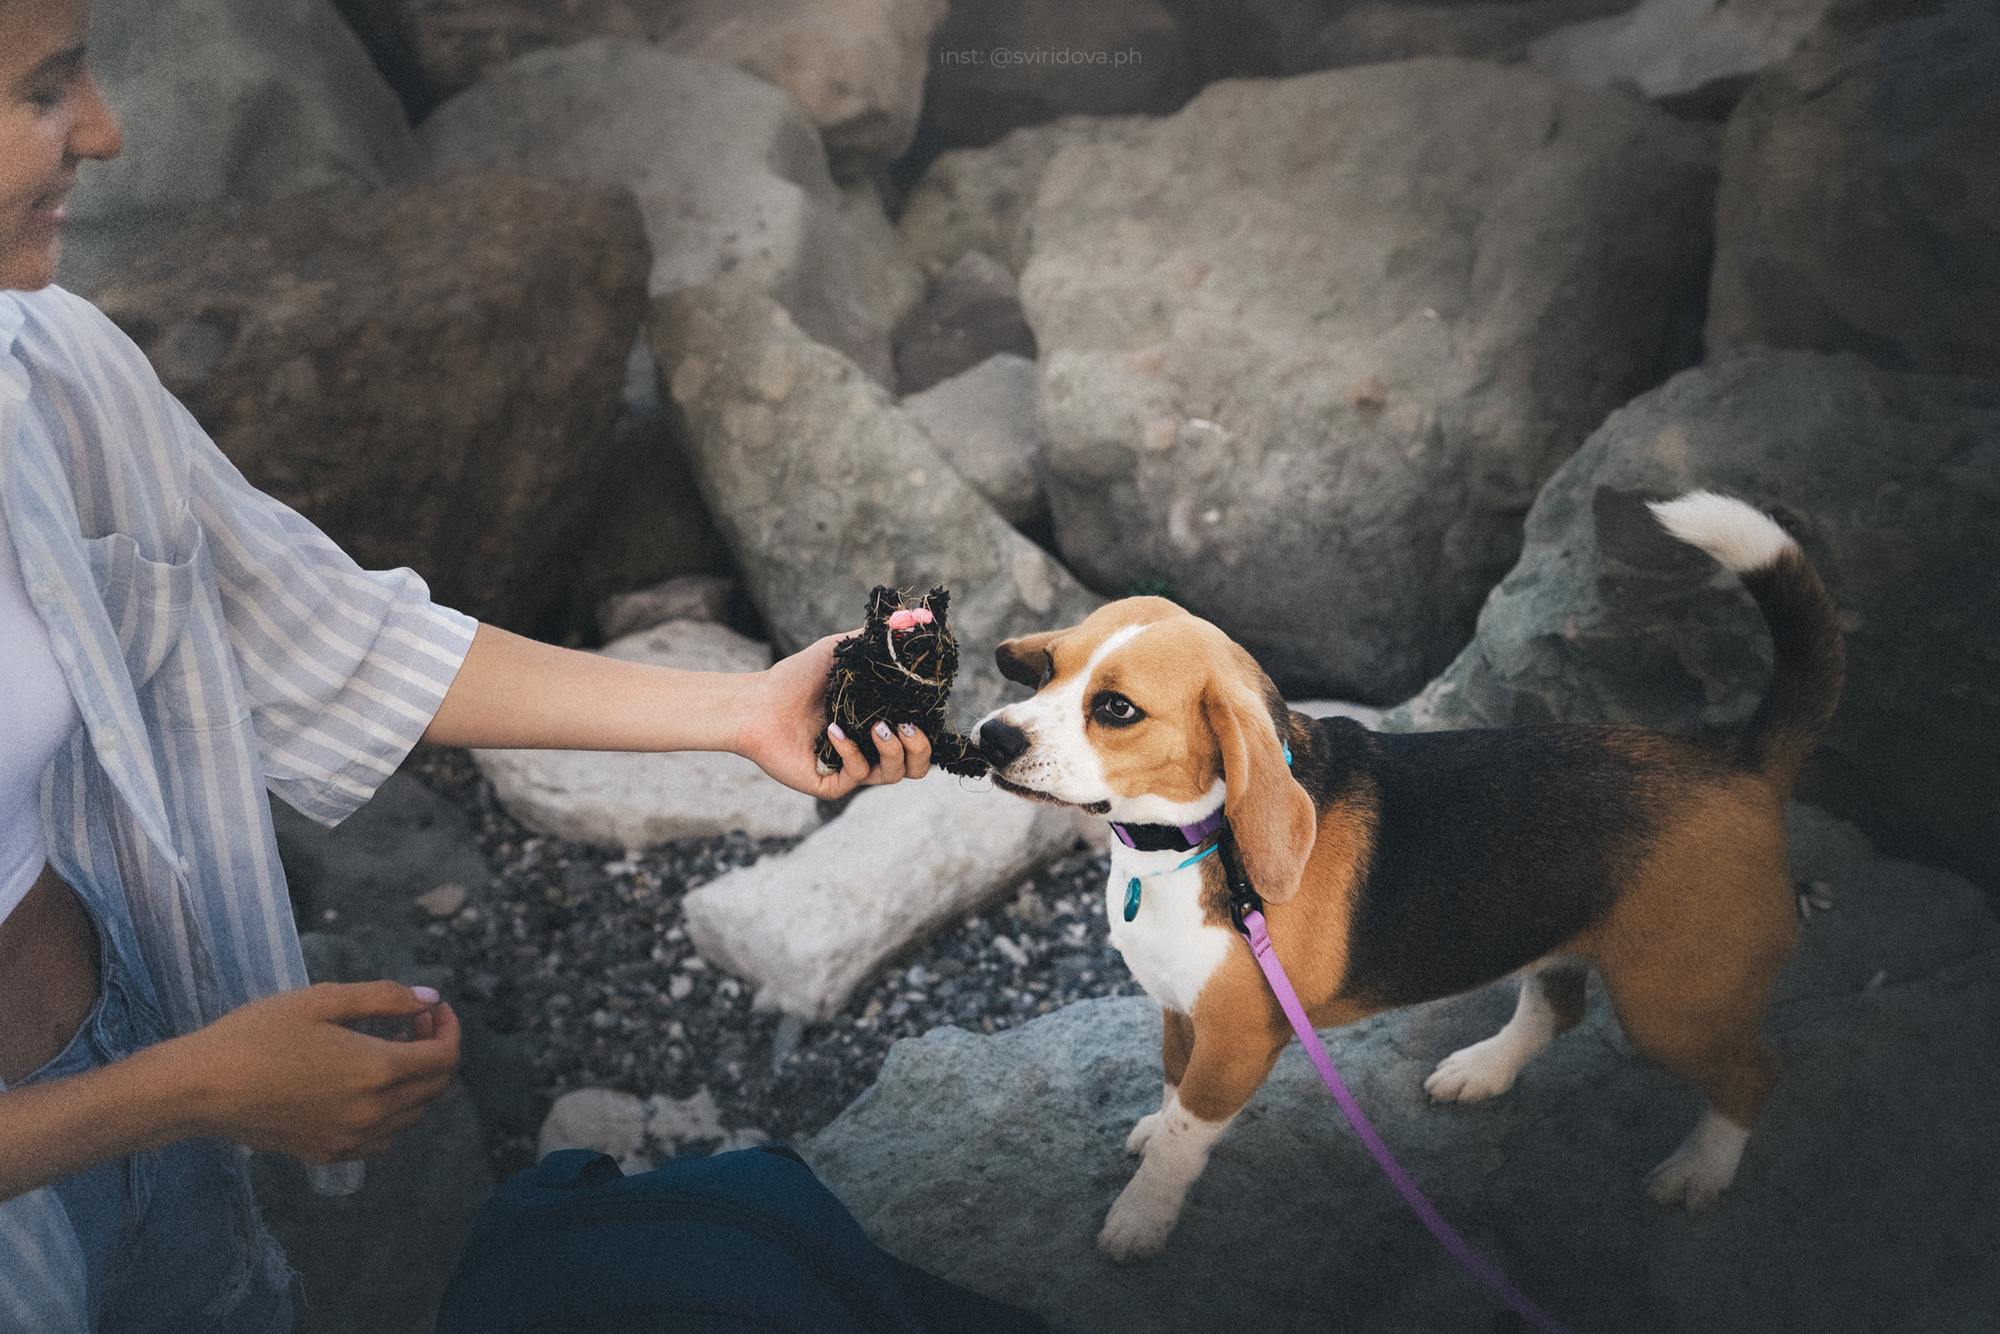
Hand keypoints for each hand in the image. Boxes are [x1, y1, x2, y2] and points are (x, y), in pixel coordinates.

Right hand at [157, 981, 459, 1163]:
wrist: (200, 1088)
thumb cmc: (257, 1034)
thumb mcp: (322, 1001)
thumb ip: (384, 998)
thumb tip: (430, 999)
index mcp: (378, 1071)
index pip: (445, 1058)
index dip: (447, 1028)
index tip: (430, 1010)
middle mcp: (373, 1112)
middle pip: (434, 1088)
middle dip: (434, 1052)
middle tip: (408, 1025)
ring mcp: (351, 1139)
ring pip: (412, 1116)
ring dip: (414, 1084)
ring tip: (385, 1053)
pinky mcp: (328, 1154)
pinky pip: (382, 1139)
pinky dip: (391, 1114)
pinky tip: (364, 1090)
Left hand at [735, 632, 932, 799]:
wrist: (757, 702)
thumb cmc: (796, 678)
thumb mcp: (843, 650)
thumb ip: (879, 639)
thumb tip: (914, 619)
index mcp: (879, 723)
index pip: (921, 734)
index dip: (930, 726)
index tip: (925, 704)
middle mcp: (870, 750)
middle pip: (918, 766)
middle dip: (921, 748)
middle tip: (907, 725)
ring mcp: (852, 769)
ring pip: (894, 775)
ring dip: (892, 751)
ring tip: (877, 727)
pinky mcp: (831, 783)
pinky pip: (857, 776)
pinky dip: (850, 752)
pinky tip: (833, 731)